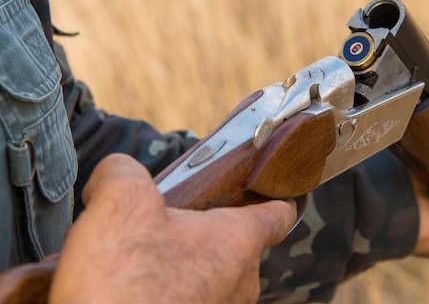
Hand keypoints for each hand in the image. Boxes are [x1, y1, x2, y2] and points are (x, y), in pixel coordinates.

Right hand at [49, 153, 296, 303]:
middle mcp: (240, 283)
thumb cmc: (122, 284)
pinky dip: (163, 295)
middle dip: (200, 234)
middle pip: (233, 246)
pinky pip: (188, 302)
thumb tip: (116, 171)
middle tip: (159, 227)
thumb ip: (123, 172)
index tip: (270, 193)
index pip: (277, 214)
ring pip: (208, 279)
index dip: (274, 199)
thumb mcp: (119, 204)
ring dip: (177, 268)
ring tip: (131, 266)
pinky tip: (123, 292)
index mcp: (236, 241)